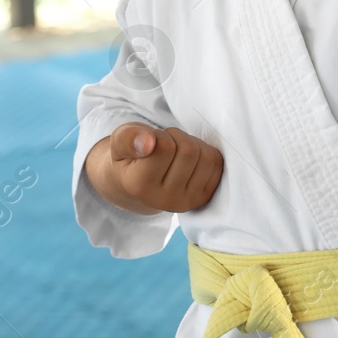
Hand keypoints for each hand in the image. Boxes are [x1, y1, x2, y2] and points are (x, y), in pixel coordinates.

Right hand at [93, 122, 223, 214]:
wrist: (137, 184)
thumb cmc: (130, 156)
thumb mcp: (119, 141)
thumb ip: (128, 138)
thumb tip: (148, 142)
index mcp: (139, 186)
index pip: (164, 147)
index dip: (160, 135)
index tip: (149, 142)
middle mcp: (164, 200)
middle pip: (189, 151)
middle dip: (178, 138)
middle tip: (164, 145)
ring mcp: (187, 202)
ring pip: (206, 156)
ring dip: (193, 144)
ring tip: (175, 152)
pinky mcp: (203, 198)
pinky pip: (217, 164)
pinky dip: (205, 153)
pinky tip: (189, 161)